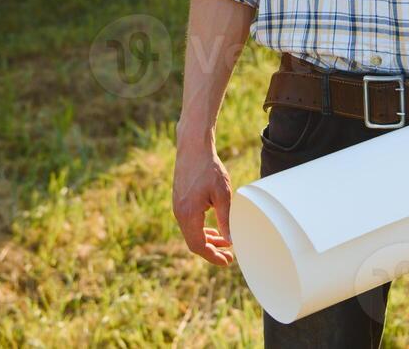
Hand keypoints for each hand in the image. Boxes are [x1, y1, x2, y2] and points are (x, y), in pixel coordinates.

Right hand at [172, 134, 235, 266]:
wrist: (192, 147)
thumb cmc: (209, 168)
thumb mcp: (222, 194)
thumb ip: (225, 219)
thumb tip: (231, 240)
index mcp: (188, 214)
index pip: (198, 245)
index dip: (213, 256)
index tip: (227, 261)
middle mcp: (179, 213)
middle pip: (194, 242)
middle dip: (212, 251)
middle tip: (229, 256)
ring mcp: (178, 207)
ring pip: (191, 233)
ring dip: (208, 240)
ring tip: (226, 243)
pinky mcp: (180, 201)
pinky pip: (189, 223)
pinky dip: (202, 230)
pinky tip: (214, 230)